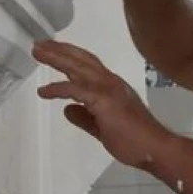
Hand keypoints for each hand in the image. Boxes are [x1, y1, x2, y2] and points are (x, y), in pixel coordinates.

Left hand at [32, 40, 172, 168]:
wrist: (155, 149)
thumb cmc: (135, 141)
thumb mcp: (103, 128)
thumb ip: (85, 118)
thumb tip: (67, 109)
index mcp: (112, 86)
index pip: (89, 64)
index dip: (71, 56)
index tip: (53, 50)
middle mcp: (110, 82)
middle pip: (81, 59)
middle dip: (60, 50)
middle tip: (39, 44)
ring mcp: (108, 89)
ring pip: (78, 68)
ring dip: (56, 58)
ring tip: (38, 52)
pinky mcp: (103, 101)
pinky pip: (76, 90)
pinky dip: (58, 88)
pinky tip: (43, 91)